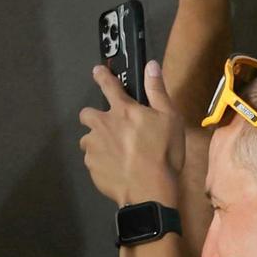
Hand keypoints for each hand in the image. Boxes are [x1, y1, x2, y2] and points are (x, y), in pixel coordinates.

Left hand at [79, 61, 181, 207]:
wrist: (149, 191)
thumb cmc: (163, 153)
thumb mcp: (170, 119)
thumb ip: (157, 91)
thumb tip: (150, 64)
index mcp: (122, 111)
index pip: (108, 86)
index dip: (102, 76)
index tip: (96, 71)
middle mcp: (102, 125)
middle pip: (86, 114)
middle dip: (93, 117)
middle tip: (109, 128)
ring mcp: (94, 147)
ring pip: (87, 139)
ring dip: (97, 141)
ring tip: (114, 153)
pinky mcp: (91, 166)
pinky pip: (91, 160)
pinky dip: (100, 161)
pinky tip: (114, 168)